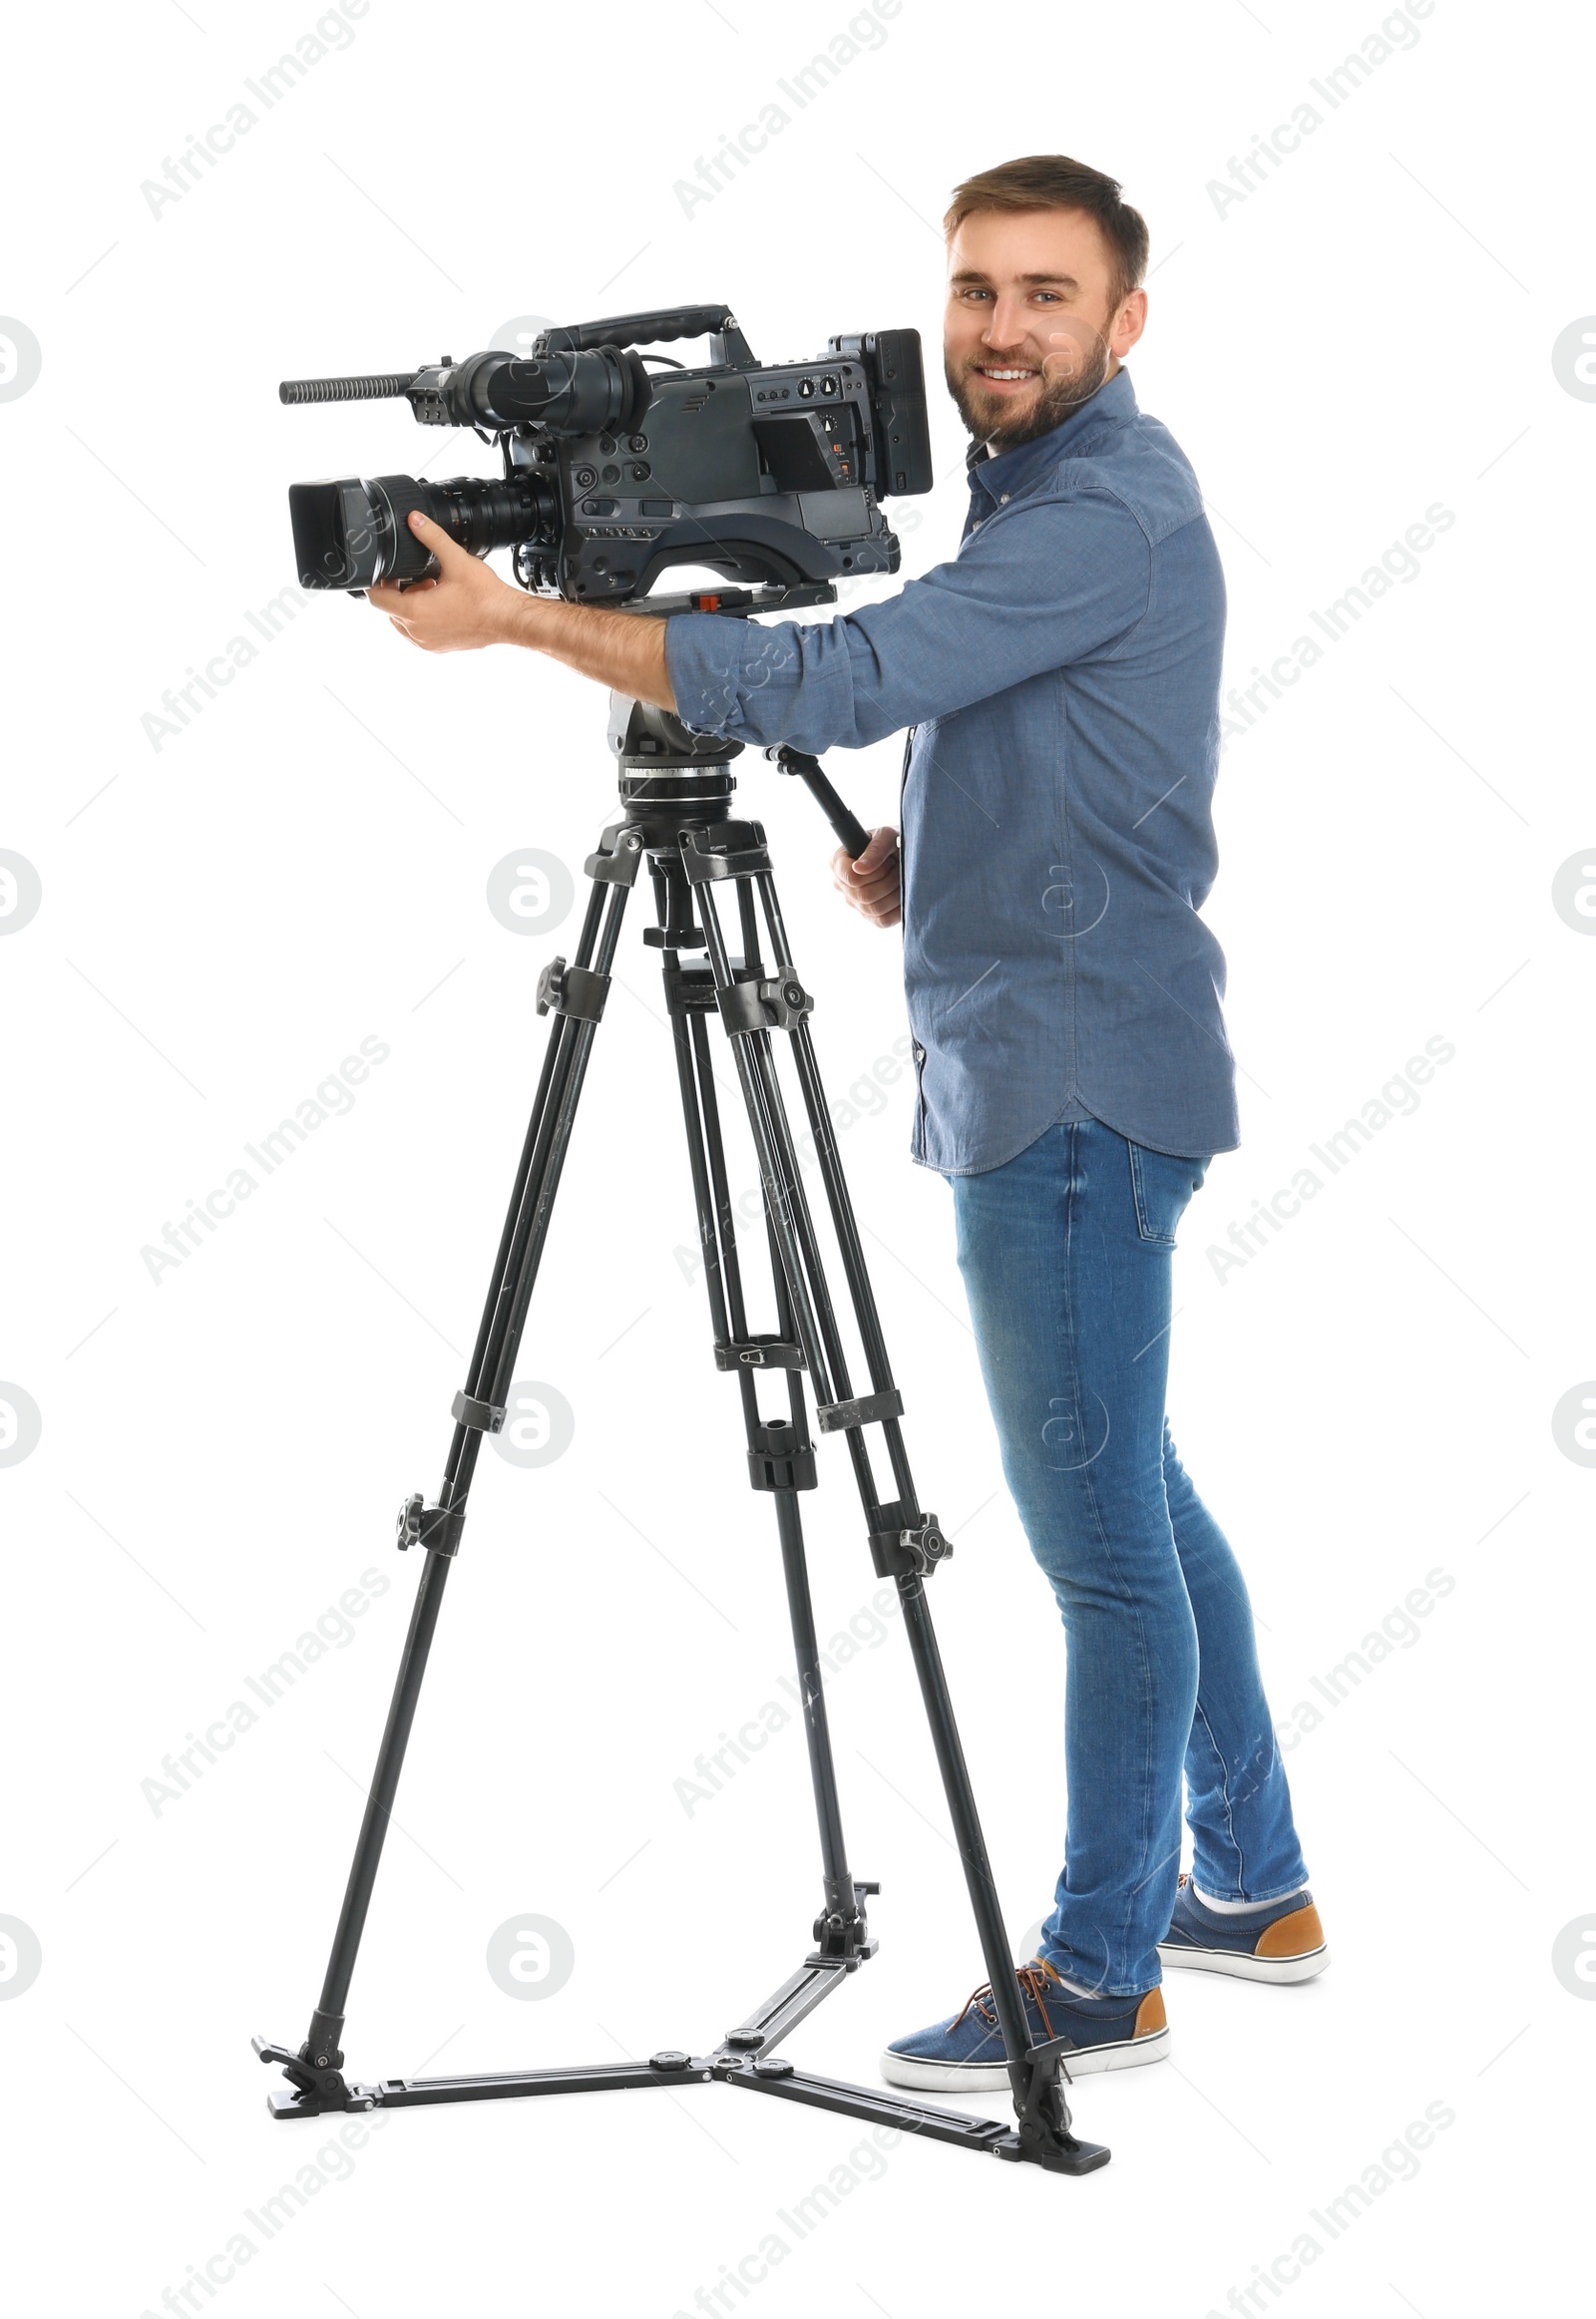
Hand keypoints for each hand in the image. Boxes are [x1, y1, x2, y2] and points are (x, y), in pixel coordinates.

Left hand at [367, 509, 526, 651]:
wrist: (507, 620)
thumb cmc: (485, 597)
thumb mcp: (455, 560)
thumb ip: (432, 537)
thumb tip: (415, 520)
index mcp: (415, 611)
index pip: (377, 599)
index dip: (378, 582)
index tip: (390, 572)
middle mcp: (417, 631)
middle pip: (390, 609)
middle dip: (399, 591)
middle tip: (422, 577)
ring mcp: (427, 643)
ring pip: (404, 622)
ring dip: (411, 605)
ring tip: (434, 590)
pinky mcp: (438, 647)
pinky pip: (418, 633)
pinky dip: (423, 619)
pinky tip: (442, 605)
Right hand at [831, 825, 900, 928]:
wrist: (908, 854)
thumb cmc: (895, 841)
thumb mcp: (887, 836)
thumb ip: (875, 849)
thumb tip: (858, 868)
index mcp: (838, 862)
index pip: (852, 878)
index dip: (874, 871)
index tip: (887, 859)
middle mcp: (841, 884)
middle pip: (864, 895)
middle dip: (888, 880)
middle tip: (897, 867)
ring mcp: (854, 902)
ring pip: (875, 908)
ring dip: (896, 891)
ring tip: (900, 877)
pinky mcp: (869, 916)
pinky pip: (883, 920)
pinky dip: (898, 907)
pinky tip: (902, 890)